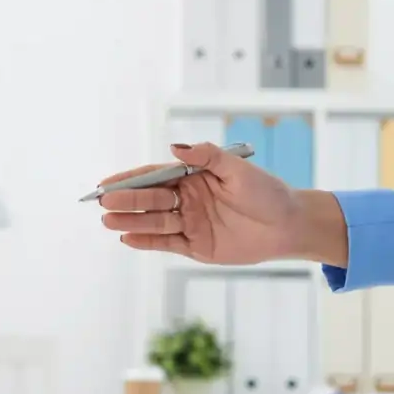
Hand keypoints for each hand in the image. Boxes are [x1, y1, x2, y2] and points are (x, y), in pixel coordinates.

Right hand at [94, 142, 347, 266]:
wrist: (289, 225)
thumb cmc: (267, 192)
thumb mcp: (238, 169)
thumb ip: (207, 157)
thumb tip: (175, 147)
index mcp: (193, 176)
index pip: (155, 176)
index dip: (130, 179)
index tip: (107, 182)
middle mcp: (187, 199)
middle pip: (150, 199)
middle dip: (127, 200)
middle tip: (104, 202)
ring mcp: (190, 223)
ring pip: (155, 222)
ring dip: (131, 221)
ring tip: (109, 220)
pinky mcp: (196, 246)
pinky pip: (167, 243)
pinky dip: (147, 241)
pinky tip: (128, 238)